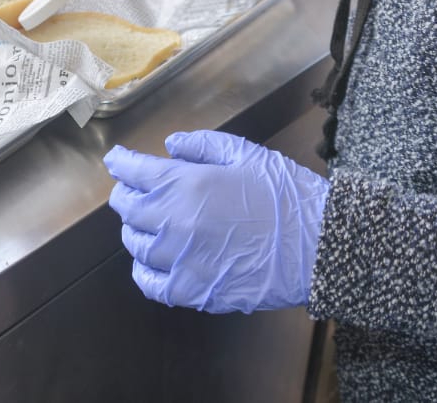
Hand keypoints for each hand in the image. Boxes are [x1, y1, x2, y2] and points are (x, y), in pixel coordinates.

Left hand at [103, 130, 329, 313]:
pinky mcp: (192, 291)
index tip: (118, 160)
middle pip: (126, 207)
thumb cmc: (286, 196)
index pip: (132, 171)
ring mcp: (179, 259)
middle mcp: (173, 221)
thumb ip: (201, 146)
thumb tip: (170, 146)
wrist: (318, 246)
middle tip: (136, 190)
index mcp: (185, 183)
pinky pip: (149, 283)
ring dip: (137, 229)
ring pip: (135, 243)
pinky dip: (145, 269)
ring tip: (150, 223)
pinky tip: (153, 261)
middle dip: (127, 193)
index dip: (121, 163)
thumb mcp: (246, 154)